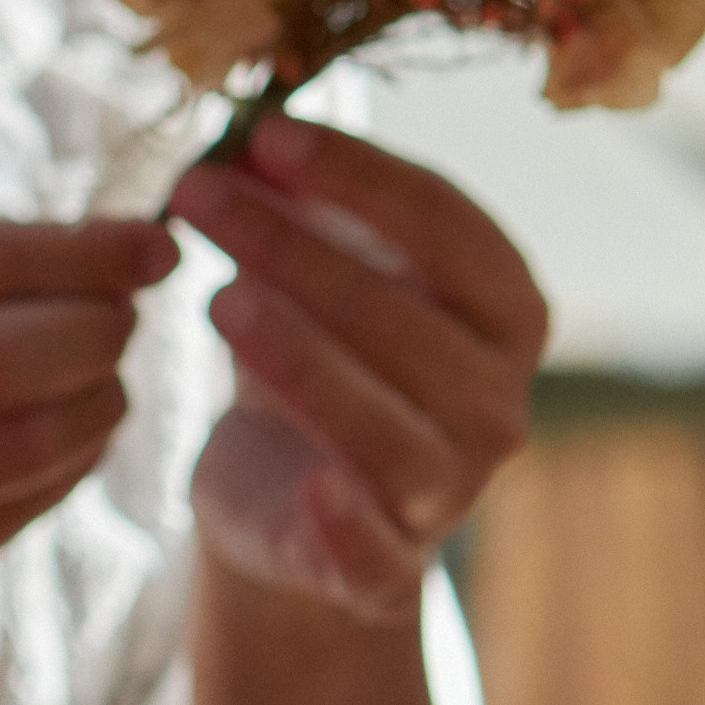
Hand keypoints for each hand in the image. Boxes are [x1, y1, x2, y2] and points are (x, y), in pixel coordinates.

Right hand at [0, 216, 178, 634]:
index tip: (156, 246)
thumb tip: (138, 249)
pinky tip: (78, 433)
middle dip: (94, 331)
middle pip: (2, 358)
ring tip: (106, 378)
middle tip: (123, 320)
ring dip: (100, 401)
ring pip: (29, 440)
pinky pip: (28, 499)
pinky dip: (78, 457)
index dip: (81, 255)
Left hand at [170, 111, 546, 621]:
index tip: (262, 132)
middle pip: (404, 319)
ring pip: (387, 428)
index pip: (445, 225)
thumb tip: (242, 136)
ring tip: (215, 301)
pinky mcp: (384, 572)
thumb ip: (295, 203)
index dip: (356, 174)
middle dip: (295, 249)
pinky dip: (351, 523)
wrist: (290, 501)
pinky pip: (377, 552)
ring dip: (303, 360)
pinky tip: (310, 485)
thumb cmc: (316, 358)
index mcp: (506, 312)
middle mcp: (498, 404)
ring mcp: (450, 492)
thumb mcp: (310, 273)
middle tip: (199, 197)